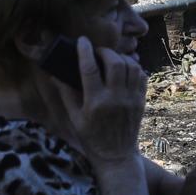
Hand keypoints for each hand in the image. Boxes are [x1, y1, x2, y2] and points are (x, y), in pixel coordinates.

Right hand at [67, 37, 147, 168]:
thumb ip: (66, 93)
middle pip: (115, 63)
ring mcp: (131, 99)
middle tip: (97, 51)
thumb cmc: (90, 136)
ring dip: (121, 58)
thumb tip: (54, 73)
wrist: (116, 154)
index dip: (85, 51)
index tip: (82, 40)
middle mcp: (115, 98)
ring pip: (131, 67)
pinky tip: (124, 68)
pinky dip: (134, 67)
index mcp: (95, 102)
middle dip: (105, 52)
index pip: (90, 69)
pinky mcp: (141, 100)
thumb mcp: (74, 117)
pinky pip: (141, 76)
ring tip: (110, 58)